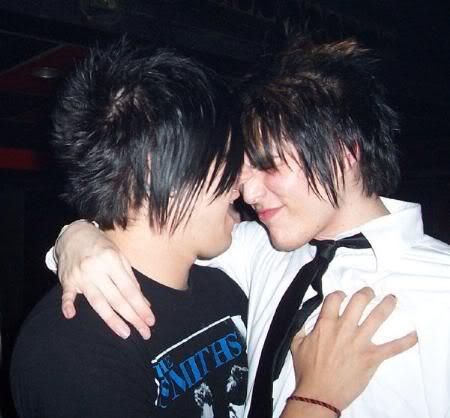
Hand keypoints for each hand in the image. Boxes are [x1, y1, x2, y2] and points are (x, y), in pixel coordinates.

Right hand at [56, 221, 154, 338]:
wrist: (74, 234)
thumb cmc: (102, 247)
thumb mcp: (120, 256)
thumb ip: (130, 279)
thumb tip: (144, 302)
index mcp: (112, 261)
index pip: (129, 289)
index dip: (141, 306)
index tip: (151, 321)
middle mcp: (97, 269)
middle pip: (117, 298)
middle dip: (132, 317)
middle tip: (145, 333)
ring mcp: (81, 275)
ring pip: (97, 302)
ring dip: (112, 319)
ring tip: (125, 333)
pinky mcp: (66, 280)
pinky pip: (66, 294)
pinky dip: (67, 304)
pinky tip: (71, 315)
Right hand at [290, 287, 417, 410]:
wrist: (319, 393)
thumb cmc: (307, 370)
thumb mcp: (296, 344)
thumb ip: (300, 328)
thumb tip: (302, 319)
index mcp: (325, 324)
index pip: (335, 299)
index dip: (339, 294)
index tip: (342, 295)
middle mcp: (344, 328)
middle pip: (359, 301)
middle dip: (366, 293)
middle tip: (369, 292)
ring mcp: (360, 342)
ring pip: (377, 317)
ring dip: (386, 305)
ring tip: (392, 299)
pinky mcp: (372, 357)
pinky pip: (393, 347)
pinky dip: (405, 341)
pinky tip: (414, 335)